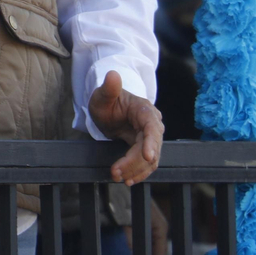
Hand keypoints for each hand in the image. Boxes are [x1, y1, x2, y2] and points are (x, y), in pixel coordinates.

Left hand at [88, 70, 163, 185]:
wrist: (109, 109)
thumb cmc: (106, 100)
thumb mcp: (102, 95)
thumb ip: (109, 88)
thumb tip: (113, 74)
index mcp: (144, 110)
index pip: (152, 127)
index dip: (152, 142)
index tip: (147, 156)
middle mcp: (152, 124)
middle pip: (151, 147)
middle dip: (134, 162)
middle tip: (116, 172)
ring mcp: (150, 137)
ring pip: (150, 159)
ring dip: (136, 170)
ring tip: (118, 177)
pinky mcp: (146, 147)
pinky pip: (147, 163)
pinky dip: (139, 172)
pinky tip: (128, 179)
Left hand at [123, 199, 169, 254]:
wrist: (121, 185)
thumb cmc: (126, 200)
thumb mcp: (128, 223)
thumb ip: (132, 241)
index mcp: (161, 228)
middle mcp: (161, 227)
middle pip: (159, 253)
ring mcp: (155, 224)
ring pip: (154, 248)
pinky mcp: (148, 222)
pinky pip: (148, 241)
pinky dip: (144, 251)